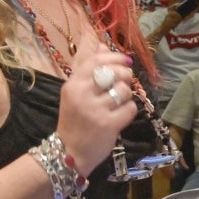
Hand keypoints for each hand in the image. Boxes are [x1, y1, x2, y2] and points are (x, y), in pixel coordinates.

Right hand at [56, 45, 138, 173]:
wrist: (68, 152)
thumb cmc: (75, 120)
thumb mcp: (76, 93)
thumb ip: (89, 69)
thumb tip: (102, 45)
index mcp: (73, 84)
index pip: (97, 61)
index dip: (116, 57)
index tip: (127, 61)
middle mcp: (82, 94)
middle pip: (115, 73)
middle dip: (126, 76)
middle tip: (124, 84)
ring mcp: (95, 109)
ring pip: (125, 91)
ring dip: (126, 97)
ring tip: (118, 104)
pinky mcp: (108, 124)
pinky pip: (130, 108)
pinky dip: (129, 112)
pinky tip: (120, 116)